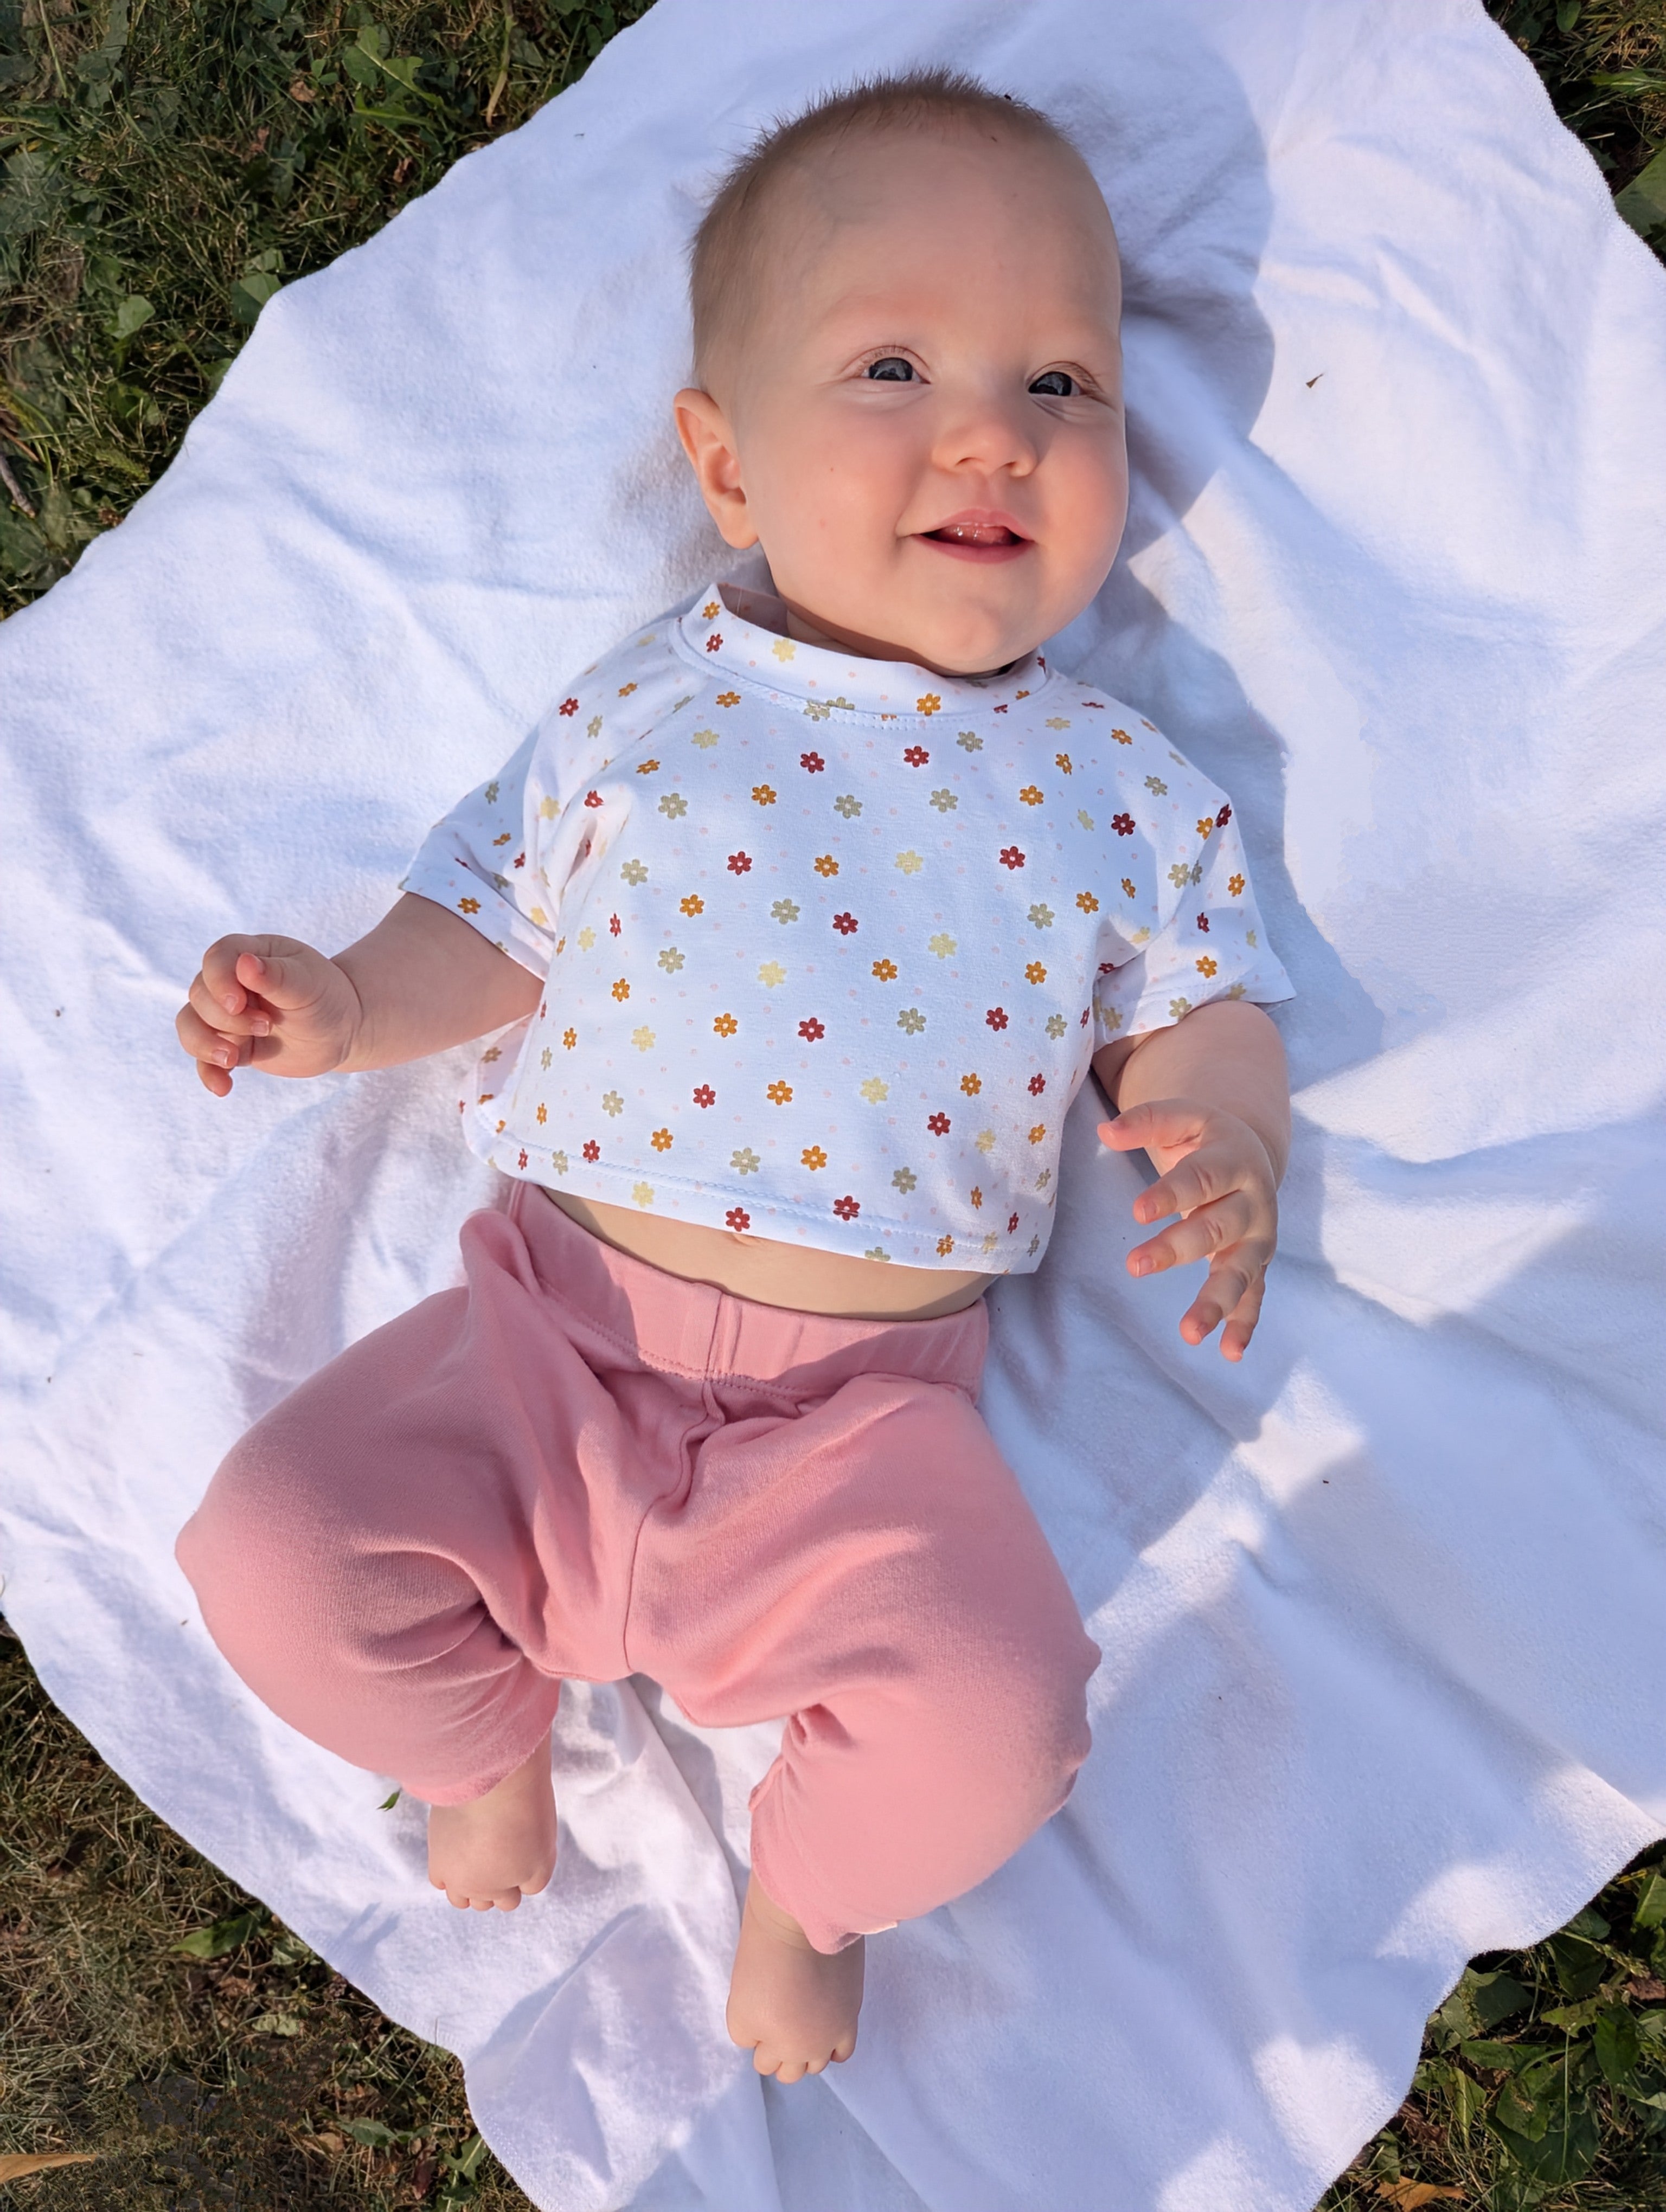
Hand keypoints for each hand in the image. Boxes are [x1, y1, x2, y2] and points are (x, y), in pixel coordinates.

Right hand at [176, 935, 362, 1097]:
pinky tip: (223, 1088)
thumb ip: (276, 976)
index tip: (238, 1005)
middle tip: (267, 1027)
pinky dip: (209, 1073)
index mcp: (248, 954)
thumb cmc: (326, 997)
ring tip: (232, 1059)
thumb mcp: (308, 984)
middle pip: (200, 995)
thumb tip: (245, 963)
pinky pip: (203, 1059)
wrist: (341, 1030)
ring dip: (205, 1044)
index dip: (219, 982)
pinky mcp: (229, 1044)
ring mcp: (225, 1015)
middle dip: (227, 1018)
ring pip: (190, 1025)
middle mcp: (229, 982)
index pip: (217, 959)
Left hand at [1097, 1098, 1278, 1360]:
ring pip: (1240, 1272)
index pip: (1202, 1178)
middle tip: (1135, 1266)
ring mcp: (1258, 1238)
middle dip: (1178, 1248)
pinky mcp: (1257, 1265)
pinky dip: (1244, 1324)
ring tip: (1189, 1333)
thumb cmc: (1204, 1138)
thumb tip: (1106, 1130)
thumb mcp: (1181, 1118)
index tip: (1137, 1212)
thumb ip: (1146, 1121)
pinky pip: (1254, 1297)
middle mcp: (1253, 1202)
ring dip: (1216, 1302)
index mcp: (1234, 1160)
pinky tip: (1228, 1352)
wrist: (1250, 1153)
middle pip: (1217, 1228)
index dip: (1172, 1195)